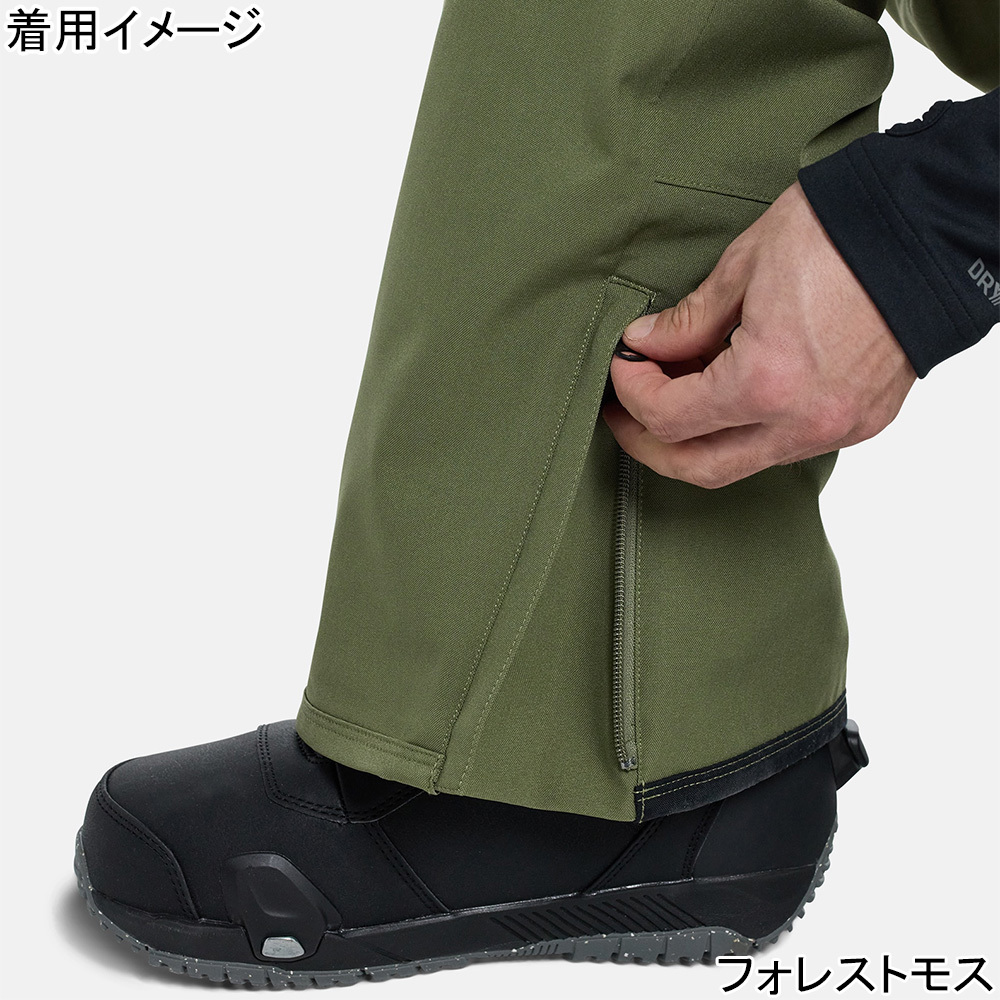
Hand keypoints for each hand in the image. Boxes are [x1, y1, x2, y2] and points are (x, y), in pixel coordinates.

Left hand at [603, 180, 917, 487]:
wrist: (930, 229)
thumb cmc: (842, 234)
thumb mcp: (743, 267)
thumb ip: (687, 322)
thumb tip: (647, 346)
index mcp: (766, 382)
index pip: (669, 418)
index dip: (632, 393)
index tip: (625, 364)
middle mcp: (802, 421)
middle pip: (698, 467)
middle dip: (650, 445)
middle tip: (625, 415)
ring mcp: (836, 429)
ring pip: (742, 463)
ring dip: (697, 441)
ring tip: (674, 398)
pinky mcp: (860, 423)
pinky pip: (783, 447)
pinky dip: (745, 430)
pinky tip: (728, 396)